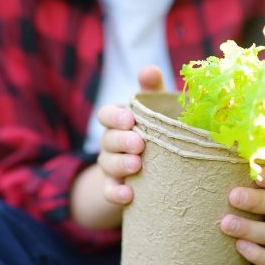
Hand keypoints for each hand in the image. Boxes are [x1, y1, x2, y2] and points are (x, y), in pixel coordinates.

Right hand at [70, 65, 163, 229]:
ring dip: (120, 164)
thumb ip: (153, 90)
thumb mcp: (158, 108)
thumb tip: (149, 69)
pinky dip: (116, 193)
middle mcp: (111, 142)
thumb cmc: (159, 130)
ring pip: (108, 164)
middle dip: (121, 140)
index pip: (106, 114)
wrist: (157, 171)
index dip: (114, 116)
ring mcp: (112, 166)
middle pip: (107, 139)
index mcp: (119, 121)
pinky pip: (110, 192)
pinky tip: (128, 195)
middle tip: (139, 143)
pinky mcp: (117, 188)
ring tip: (137, 166)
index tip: (130, 118)